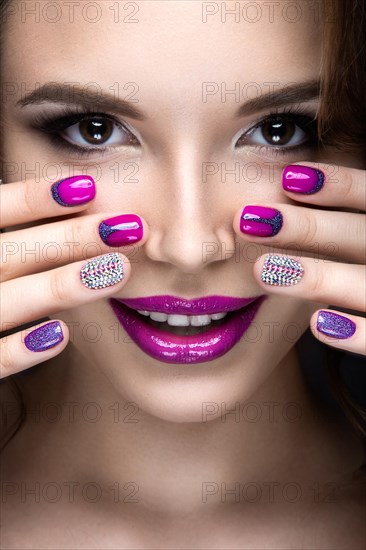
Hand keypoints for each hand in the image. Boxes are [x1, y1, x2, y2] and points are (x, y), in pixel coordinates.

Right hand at [0, 175, 147, 377]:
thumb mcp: (4, 268)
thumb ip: (25, 250)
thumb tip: (80, 209)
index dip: (35, 199)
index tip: (88, 187)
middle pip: (10, 255)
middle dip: (69, 238)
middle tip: (129, 228)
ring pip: (5, 302)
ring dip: (60, 284)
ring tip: (118, 269)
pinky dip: (20, 349)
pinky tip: (62, 335)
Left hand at [234, 163, 365, 355]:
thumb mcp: (363, 239)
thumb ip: (341, 228)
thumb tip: (281, 200)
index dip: (338, 184)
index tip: (287, 178)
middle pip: (359, 235)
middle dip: (306, 227)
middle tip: (246, 221)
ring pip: (364, 284)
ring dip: (317, 276)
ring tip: (262, 271)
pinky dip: (355, 332)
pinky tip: (316, 325)